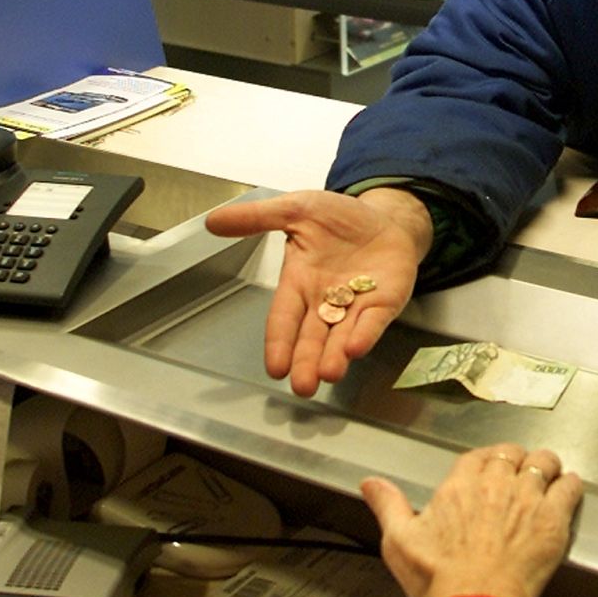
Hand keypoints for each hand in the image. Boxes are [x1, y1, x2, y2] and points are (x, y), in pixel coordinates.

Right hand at [204, 187, 432, 396]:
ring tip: (328, 374)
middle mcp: (325, 301)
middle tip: (302, 387)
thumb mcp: (295, 209)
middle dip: (306, 361)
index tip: (274, 367)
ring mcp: (356, 305)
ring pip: (342, 336)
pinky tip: (356, 348)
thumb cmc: (339, 219)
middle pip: (312, 337)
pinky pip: (373, 321)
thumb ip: (256, 218)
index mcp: (299, 282)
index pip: (283, 318)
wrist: (384, 216)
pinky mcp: (384, 301)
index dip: (278, 342)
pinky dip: (365, 334)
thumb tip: (212, 220)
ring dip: (334, 356)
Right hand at [362, 443, 582, 596]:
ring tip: (548, 471)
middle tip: (521, 467)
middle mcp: (495, 483)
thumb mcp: (400, 540)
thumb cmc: (438, 577)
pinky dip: (570, 484)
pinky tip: (569, 487)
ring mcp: (527, 498)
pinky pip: (568, 487)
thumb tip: (370, 483)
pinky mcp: (553, 519)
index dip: (488, 458)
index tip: (491, 464)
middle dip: (517, 458)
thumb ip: (387, 505)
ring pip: (543, 463)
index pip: (478, 455)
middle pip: (513, 454)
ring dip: (546, 465)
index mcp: (459, 484)